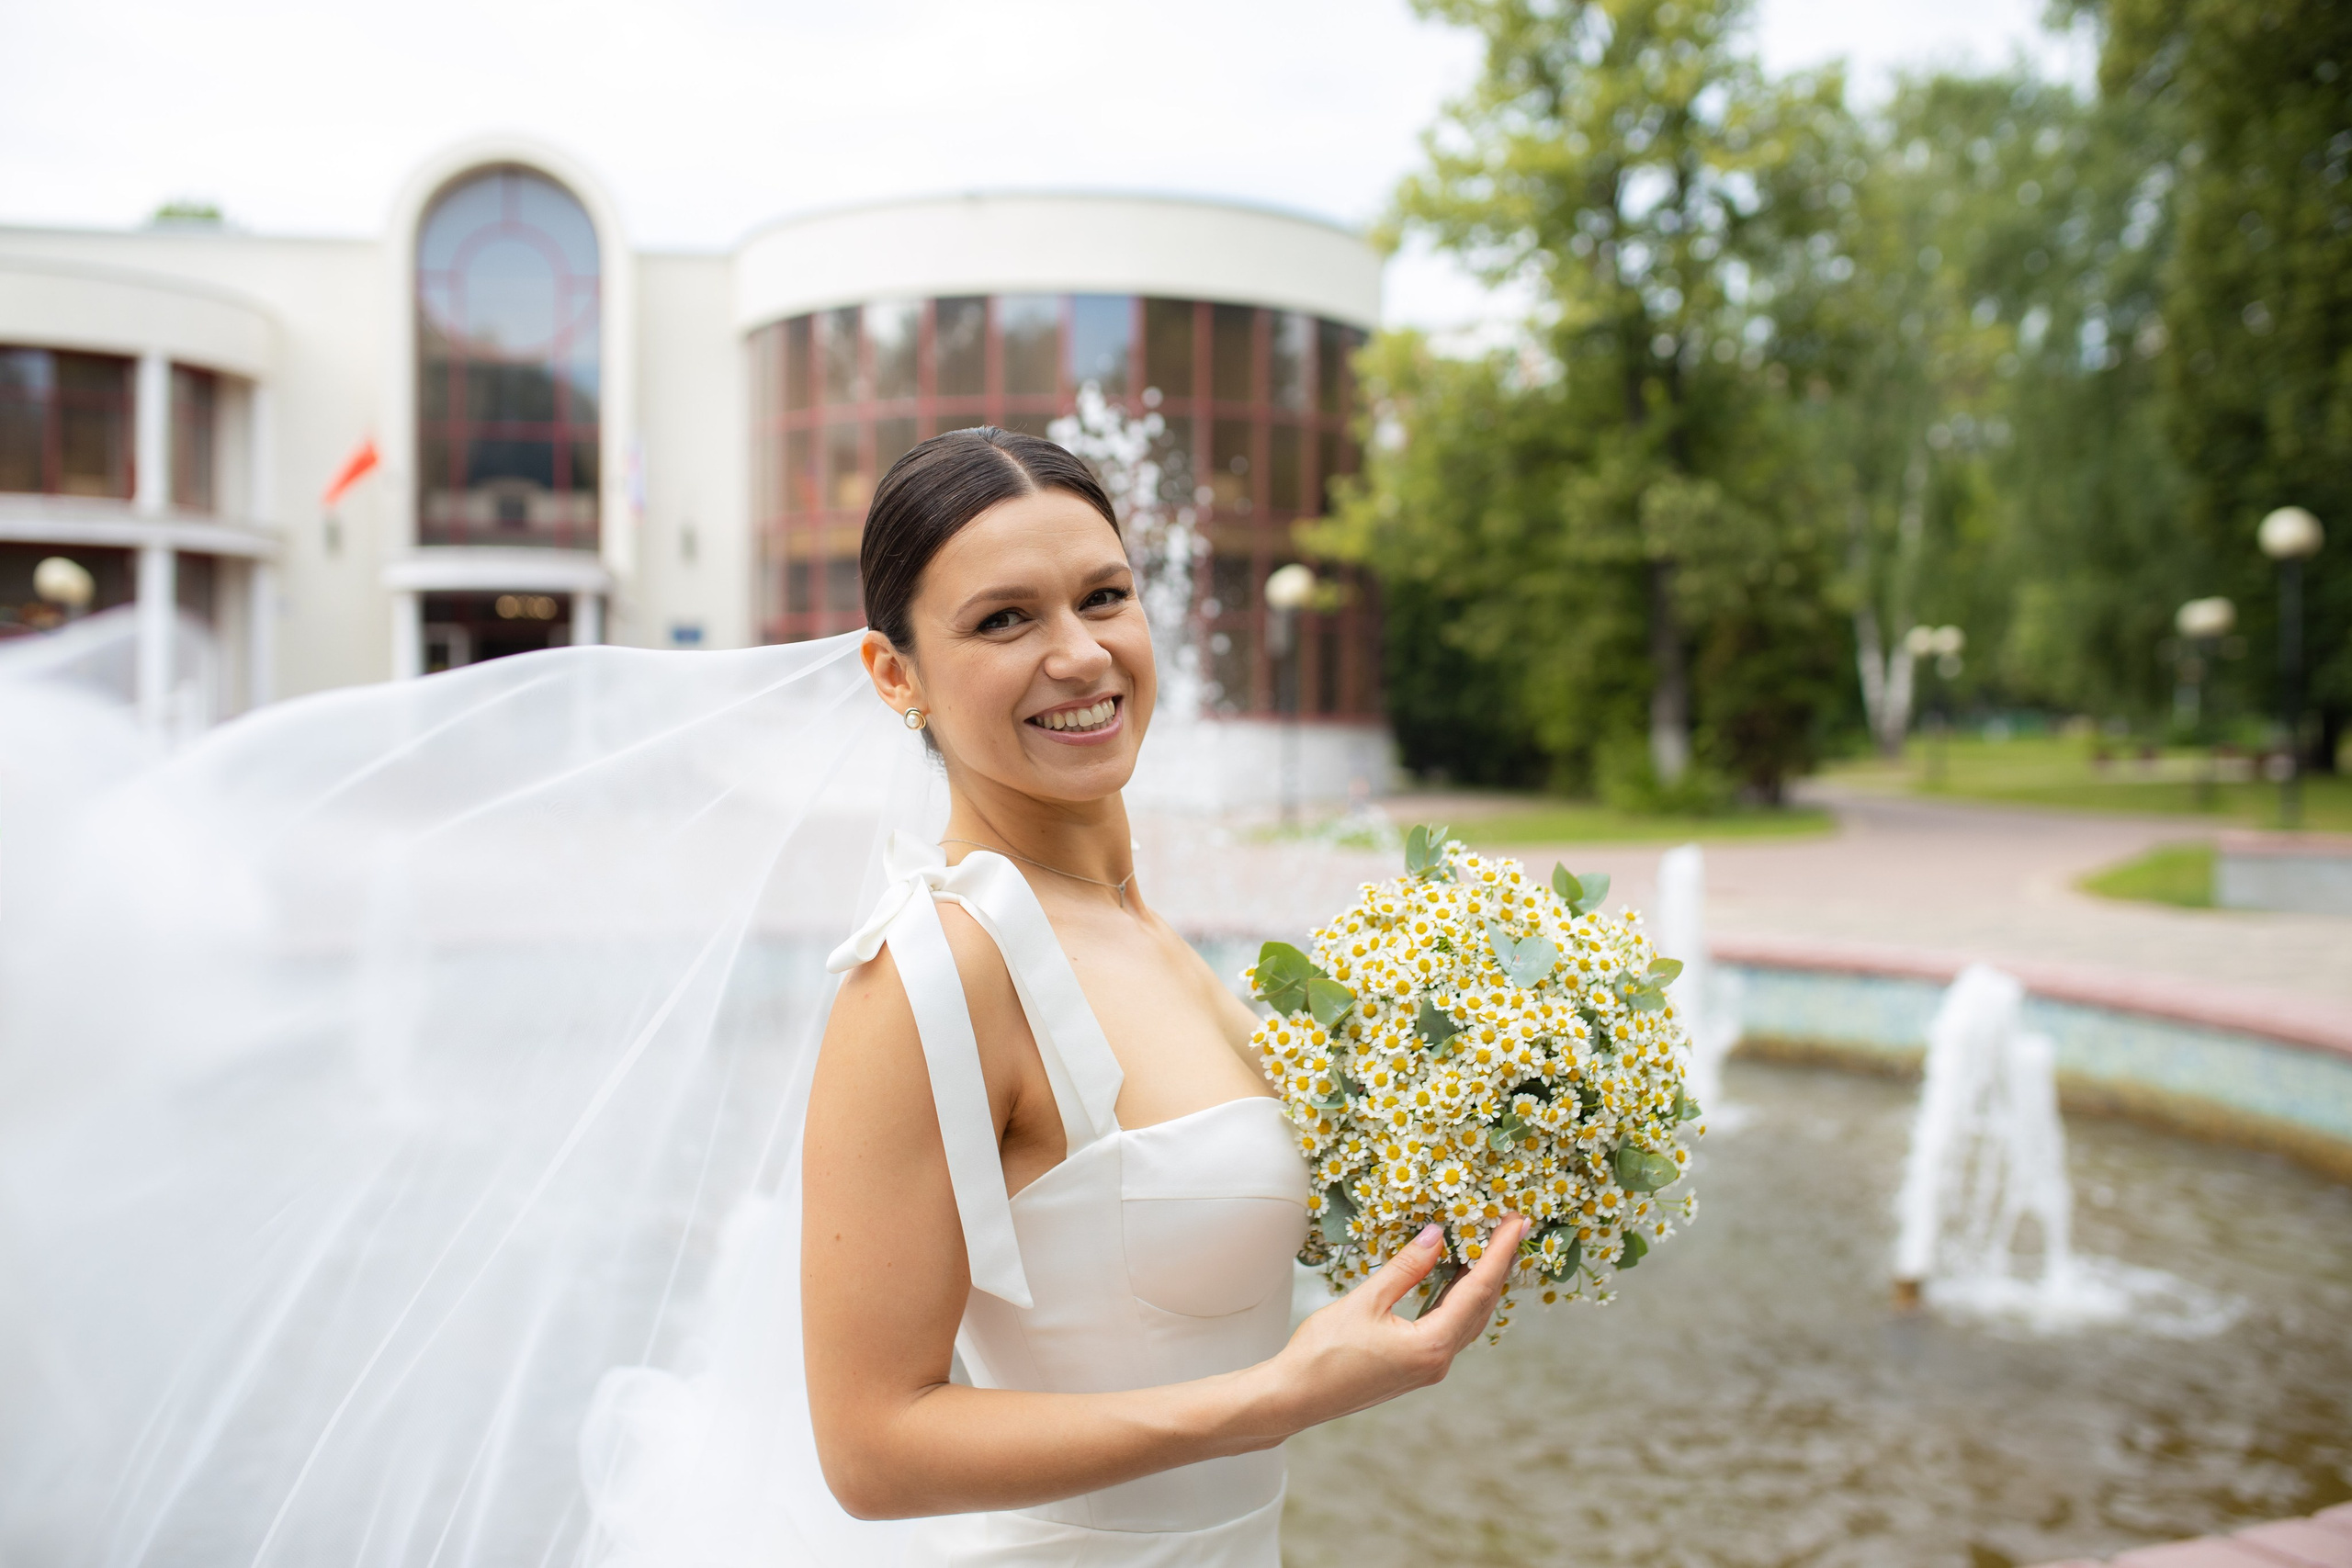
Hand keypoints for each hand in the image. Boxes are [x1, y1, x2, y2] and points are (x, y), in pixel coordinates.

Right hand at [1258, 1216, 1526, 1434]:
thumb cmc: (1323, 1353)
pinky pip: (1450, 1328)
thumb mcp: (1365, 1301)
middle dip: (1499, 1265)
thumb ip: (1405, 1268)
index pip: (1477, 1289)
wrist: (1296, 1397)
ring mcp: (1428, 1368)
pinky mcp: (1415, 1368)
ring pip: (1468, 1319)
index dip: (1499, 1252)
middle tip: (1513, 1228)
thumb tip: (1437, 1236)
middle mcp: (1438, 1361)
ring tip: (1491, 1247)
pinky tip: (1455, 1280)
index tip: (1517, 1223)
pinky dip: (1459, 1300)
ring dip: (1481, 1282)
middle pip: (1482, 1306)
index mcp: (1432, 1346)